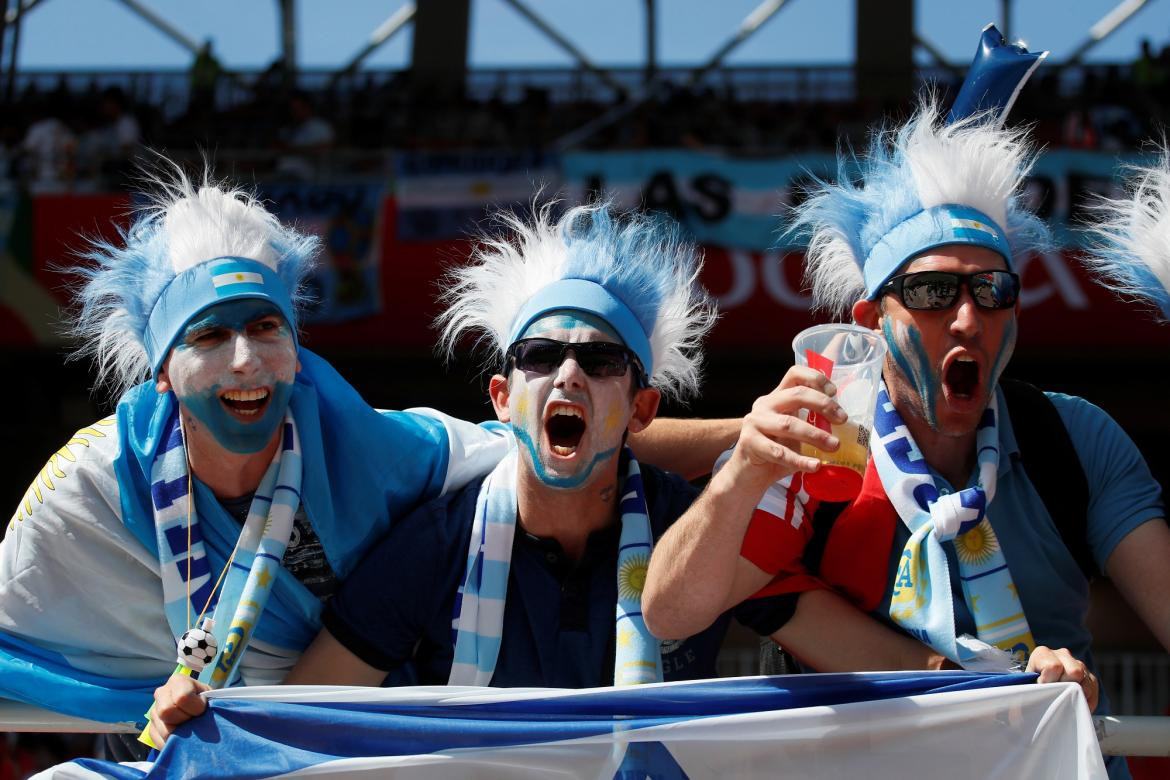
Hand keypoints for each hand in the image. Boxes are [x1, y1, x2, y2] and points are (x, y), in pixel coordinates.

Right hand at [148, 673, 209, 746]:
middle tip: (193, 720)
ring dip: (179, 733)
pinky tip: (180, 738)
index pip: (182, 697)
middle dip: (184, 720)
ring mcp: (154, 711)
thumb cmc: (207, 702)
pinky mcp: (151, 727)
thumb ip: (210, 704)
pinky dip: (172, 743)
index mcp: (178, 681)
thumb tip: (207, 721)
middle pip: (166, 711)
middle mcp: (162, 693)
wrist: (200, 710)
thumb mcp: (212, 698)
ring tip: (188, 729)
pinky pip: (158, 740)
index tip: (202, 710)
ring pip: (163, 729)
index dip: (196, 707)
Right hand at [728, 365, 846, 486]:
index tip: (834, 392)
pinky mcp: (749, 443)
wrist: (747, 475)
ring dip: (815, 435)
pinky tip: (814, 466)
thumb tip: (842, 420)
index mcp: (776, 397)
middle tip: (842, 420)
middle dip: (823, 405)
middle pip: (796, 394)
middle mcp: (764, 405)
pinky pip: (779, 452)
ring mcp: (754, 423)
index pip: (795, 374)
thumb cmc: (776, 452)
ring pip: (789, 424)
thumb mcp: (794, 432)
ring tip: (834, 446)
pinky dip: (800, 460)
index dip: (816, 378)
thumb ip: (811, 421)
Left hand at [1027, 645, 1097, 711]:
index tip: (1042, 688)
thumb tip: (1026, 706)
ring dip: (1076, 693)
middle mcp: (1062, 654)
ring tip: (1064, 698)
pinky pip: (1094, 688)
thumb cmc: (1029, 688)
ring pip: (1086, 680)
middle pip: (1075, 671)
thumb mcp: (1024, 687)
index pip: (1054, 666)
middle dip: (1066, 686)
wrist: (1039, 689)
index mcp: (1043, 653)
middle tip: (1056, 694)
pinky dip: (1086, 700)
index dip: (1049, 681)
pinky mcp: (1090, 676)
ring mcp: (1078, 664)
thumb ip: (1026, 691)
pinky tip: (1074, 702)